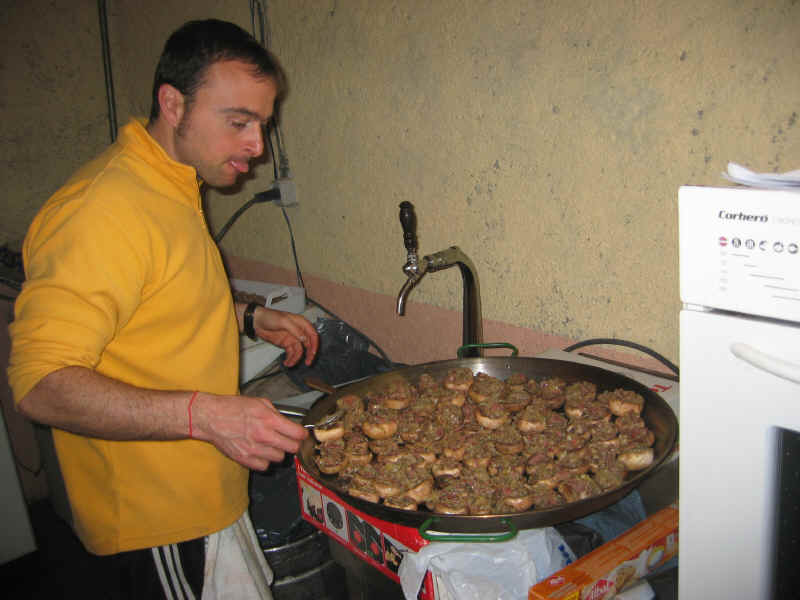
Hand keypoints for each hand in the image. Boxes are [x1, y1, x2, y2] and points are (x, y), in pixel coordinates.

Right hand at [191, 392, 308, 470]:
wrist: (211, 417)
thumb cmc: (232, 408)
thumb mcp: (259, 402)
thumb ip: (276, 413)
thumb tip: (288, 423)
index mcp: (269, 419)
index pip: (297, 433)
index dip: (302, 434)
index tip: (301, 434)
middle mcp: (263, 435)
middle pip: (292, 448)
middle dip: (292, 444)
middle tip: (288, 440)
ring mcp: (254, 449)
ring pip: (279, 458)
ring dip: (277, 452)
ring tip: (270, 444)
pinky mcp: (244, 459)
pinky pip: (264, 466)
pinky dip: (264, 461)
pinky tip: (260, 452)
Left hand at [253, 306, 318, 366]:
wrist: (257, 322)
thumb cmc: (269, 316)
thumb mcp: (283, 321)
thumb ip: (295, 330)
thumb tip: (304, 338)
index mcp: (301, 323)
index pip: (312, 334)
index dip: (314, 344)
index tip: (313, 353)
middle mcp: (298, 331)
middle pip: (308, 344)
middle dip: (309, 354)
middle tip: (308, 362)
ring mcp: (292, 338)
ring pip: (299, 351)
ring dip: (296, 359)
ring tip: (291, 364)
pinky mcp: (286, 344)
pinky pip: (291, 353)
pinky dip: (290, 359)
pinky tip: (287, 362)